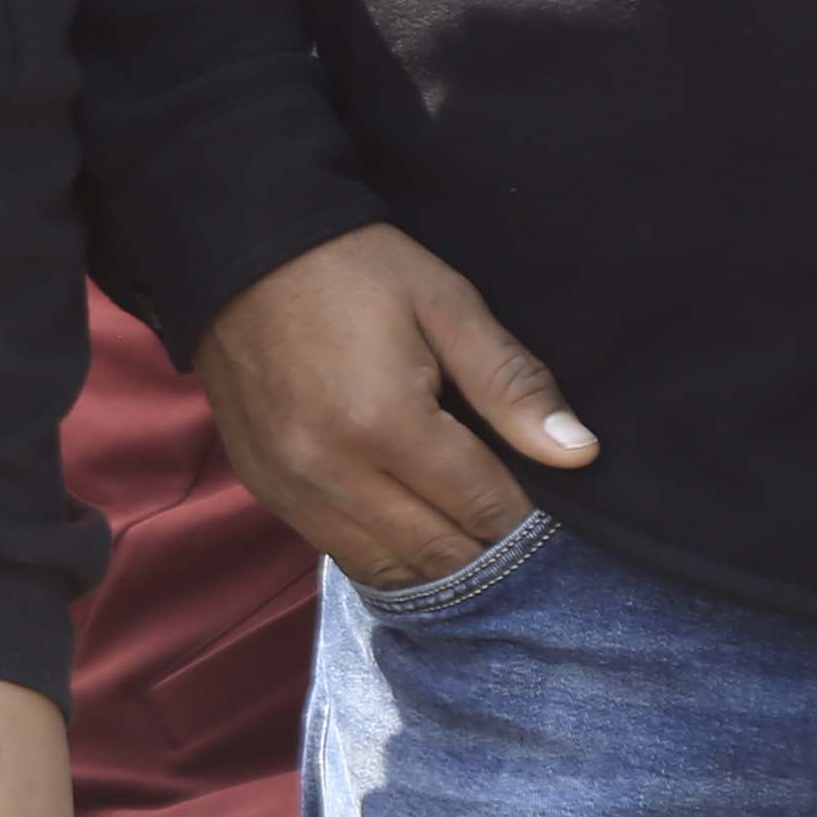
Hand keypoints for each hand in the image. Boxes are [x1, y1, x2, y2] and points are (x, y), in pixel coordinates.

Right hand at [186, 223, 598, 593]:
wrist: (238, 246)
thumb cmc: (352, 267)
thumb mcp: (445, 302)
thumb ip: (510, 383)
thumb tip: (579, 453)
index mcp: (385, 422)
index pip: (483, 507)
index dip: (527, 518)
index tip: (553, 512)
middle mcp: (332, 471)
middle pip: (439, 553)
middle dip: (489, 550)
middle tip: (521, 533)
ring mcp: (292, 488)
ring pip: (389, 570)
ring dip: (439, 564)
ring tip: (472, 539)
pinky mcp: (266, 490)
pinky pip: (340, 554)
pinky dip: (386, 556)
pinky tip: (413, 531)